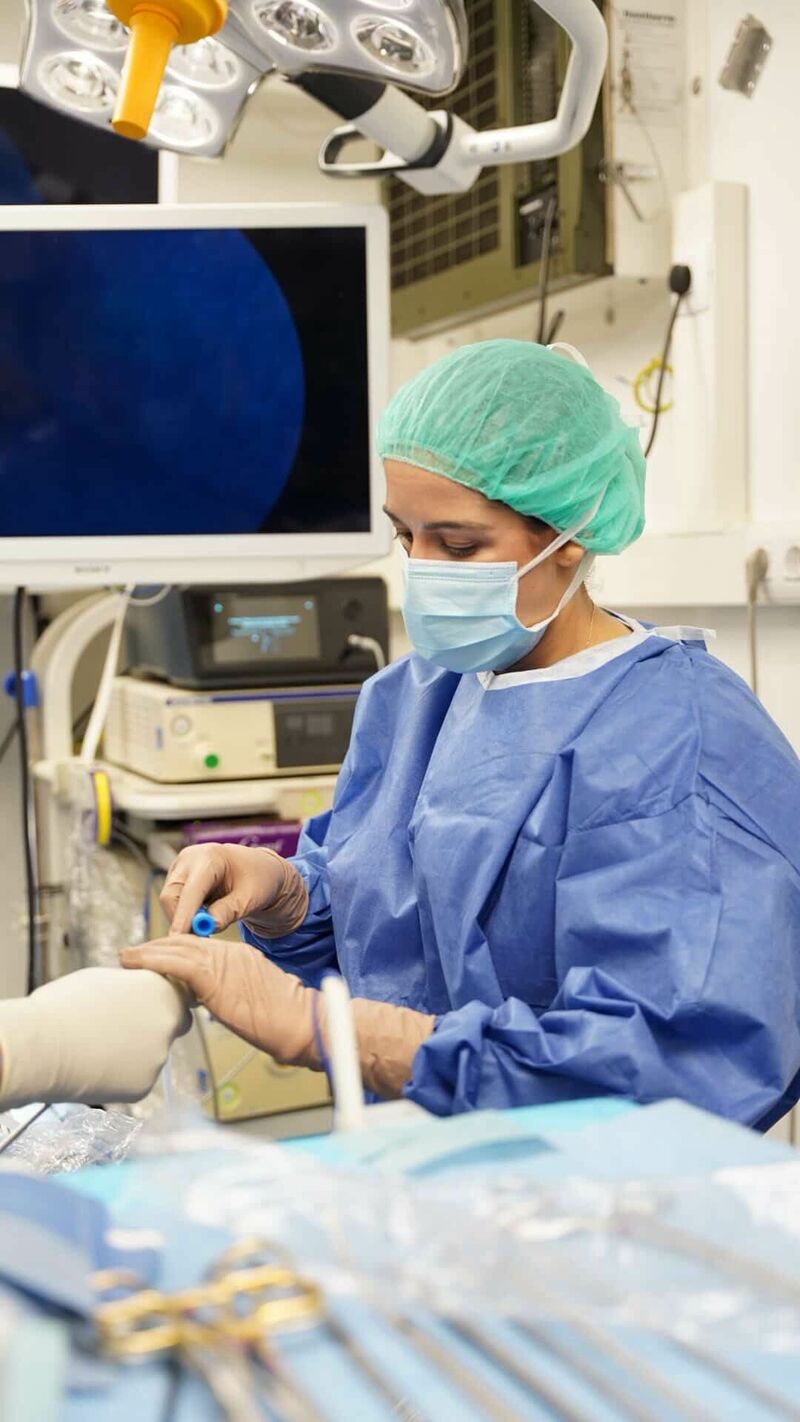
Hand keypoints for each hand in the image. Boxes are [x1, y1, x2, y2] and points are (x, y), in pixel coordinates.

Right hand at [0, 969, 190, 1108]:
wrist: (42, 1046)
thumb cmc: (64, 1007)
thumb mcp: (106, 980)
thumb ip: (132, 988)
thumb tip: (135, 996)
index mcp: (160, 991)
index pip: (180, 998)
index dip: (163, 1004)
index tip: (147, 1007)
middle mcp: (167, 1024)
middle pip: (170, 1027)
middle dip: (153, 1029)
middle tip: (122, 1031)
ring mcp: (158, 1058)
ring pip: (152, 1055)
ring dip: (134, 1053)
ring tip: (97, 1048)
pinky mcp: (143, 1086)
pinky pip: (137, 1078)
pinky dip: (121, 1075)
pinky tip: (96, 1067)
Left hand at [122, 939, 436, 1098]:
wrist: (301, 1021)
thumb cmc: (284, 1020)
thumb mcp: (254, 998)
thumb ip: (229, 992)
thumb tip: (208, 1001)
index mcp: (240, 955)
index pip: (199, 946)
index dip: (173, 949)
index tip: (154, 956)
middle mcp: (229, 952)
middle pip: (183, 941)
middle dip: (156, 947)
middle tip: (133, 954)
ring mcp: (222, 961)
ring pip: (175, 947)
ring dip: (147, 951)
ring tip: (127, 956)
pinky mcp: (214, 976)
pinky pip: (174, 962)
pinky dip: (150, 959)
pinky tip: (133, 962)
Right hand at [160, 844, 286, 934]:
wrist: (258, 869)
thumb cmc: (257, 880)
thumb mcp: (250, 898)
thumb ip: (229, 911)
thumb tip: (208, 926)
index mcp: (210, 857)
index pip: (190, 890)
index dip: (183, 916)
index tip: (180, 939)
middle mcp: (190, 858)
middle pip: (171, 895)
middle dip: (180, 921)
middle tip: (198, 943)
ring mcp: (180, 867)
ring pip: (170, 901)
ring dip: (183, 920)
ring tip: (208, 928)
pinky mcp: (176, 877)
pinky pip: (173, 902)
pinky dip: (184, 915)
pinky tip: (204, 919)